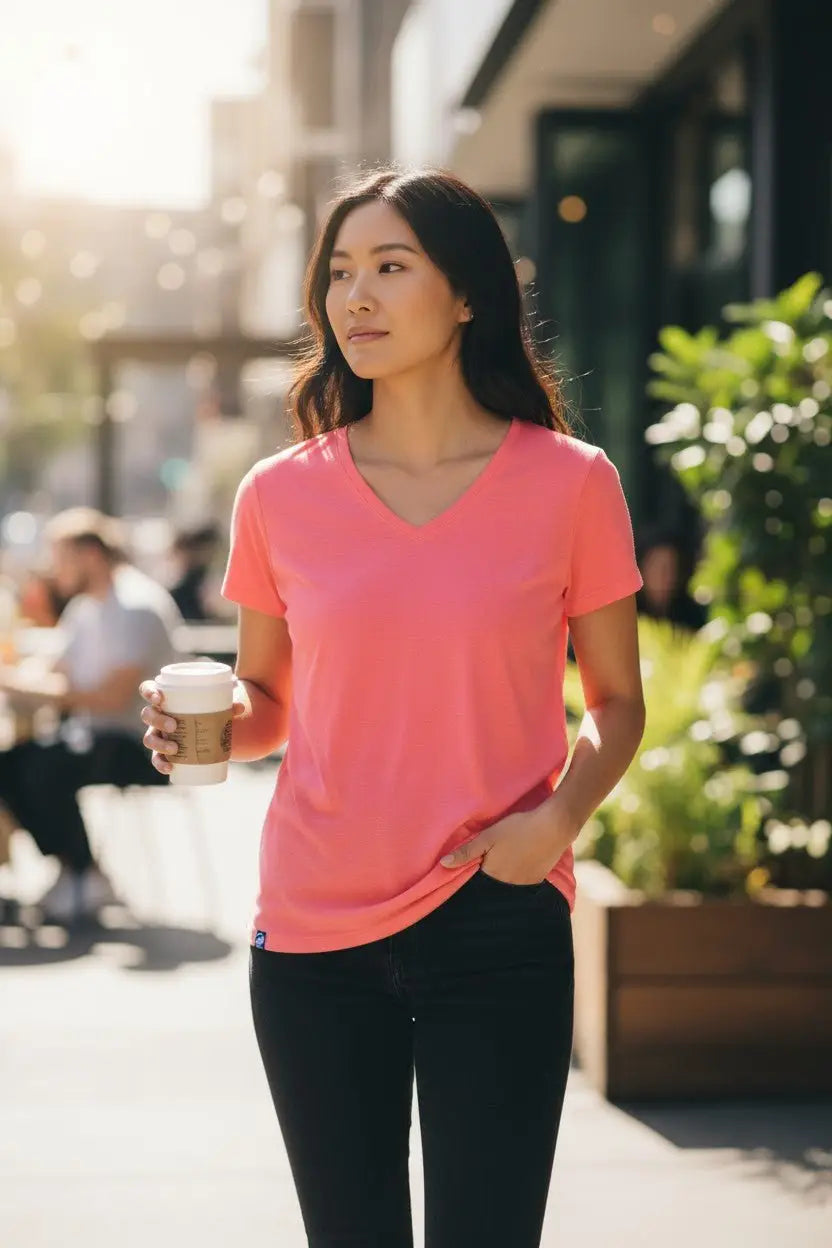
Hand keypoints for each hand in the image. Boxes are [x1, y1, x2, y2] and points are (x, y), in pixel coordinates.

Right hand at [139, 678, 247, 775]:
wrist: (207, 726)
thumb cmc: (207, 707)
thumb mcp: (216, 702)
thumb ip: (226, 702)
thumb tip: (240, 707)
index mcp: (165, 697)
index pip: (147, 689)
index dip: (148, 692)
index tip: (159, 698)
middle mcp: (157, 715)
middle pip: (147, 714)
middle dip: (158, 720)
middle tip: (174, 725)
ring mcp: (158, 733)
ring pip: (148, 738)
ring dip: (159, 743)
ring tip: (175, 748)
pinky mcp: (163, 750)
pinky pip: (156, 758)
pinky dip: (161, 764)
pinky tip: (170, 768)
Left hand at [439, 804, 575, 885]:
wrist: (553, 826)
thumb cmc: (518, 828)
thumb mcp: (488, 836)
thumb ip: (466, 852)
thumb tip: (443, 865)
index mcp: (493, 875)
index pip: (475, 885)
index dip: (471, 877)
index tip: (469, 870)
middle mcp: (508, 886)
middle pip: (491, 887)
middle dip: (485, 880)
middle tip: (486, 864)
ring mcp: (525, 884)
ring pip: (506, 887)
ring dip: (501, 879)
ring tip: (502, 863)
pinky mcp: (537, 880)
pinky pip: (520, 884)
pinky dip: (515, 877)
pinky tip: (516, 863)